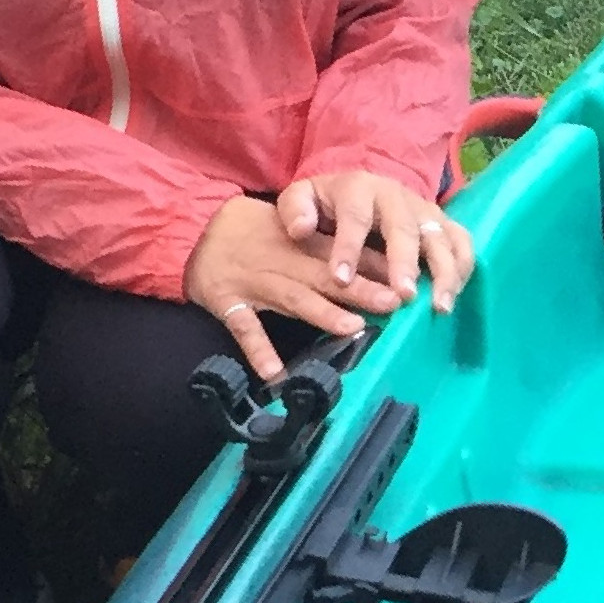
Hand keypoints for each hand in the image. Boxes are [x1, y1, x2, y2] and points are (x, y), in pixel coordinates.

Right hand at [184, 194, 400, 382]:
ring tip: (352, 328)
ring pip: (293, 299)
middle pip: (325, 276)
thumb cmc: (256, 234)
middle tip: (394, 303)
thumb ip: (330, 247)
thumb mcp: (294, 230)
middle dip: (360, 290)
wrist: (196, 229)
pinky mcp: (228, 303)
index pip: (342, 251)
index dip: (374, 264)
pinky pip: (244, 329)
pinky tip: (274, 373)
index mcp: (300, 243)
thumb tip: (383, 266)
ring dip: (322, 314)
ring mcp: (255, 284)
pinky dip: (258, 350)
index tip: (406, 277)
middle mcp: (283, 262)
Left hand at [276, 170, 474, 317]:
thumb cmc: (327, 203)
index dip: (349, 247)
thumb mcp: (302, 197)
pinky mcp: (443, 224)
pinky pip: (461, 242)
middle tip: (403, 295)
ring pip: (440, 237)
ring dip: (444, 272)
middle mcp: (397, 196)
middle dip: (405, 262)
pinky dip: (462, 269)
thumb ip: (295, 210)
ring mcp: (424, 210)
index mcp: (358, 188)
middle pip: (404, 228)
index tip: (340, 279)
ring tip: (439, 306)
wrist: (360, 187)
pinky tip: (453, 297)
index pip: (355, 216)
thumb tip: (300, 229)